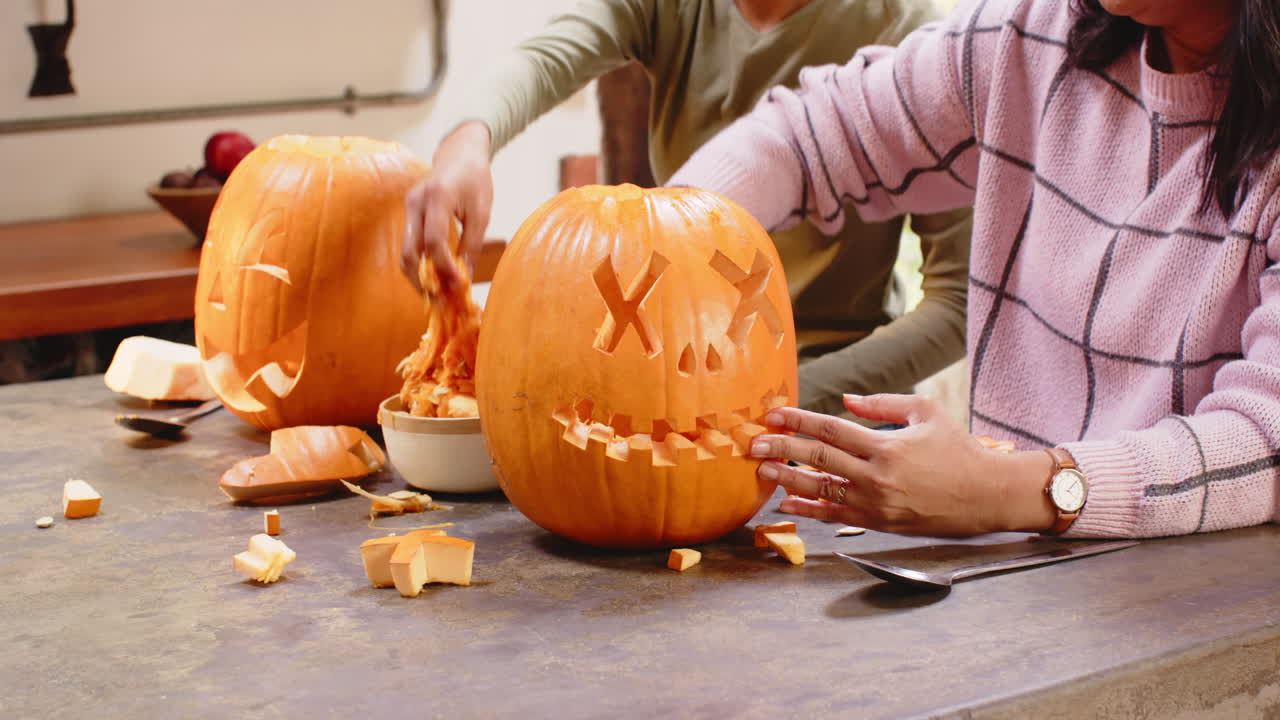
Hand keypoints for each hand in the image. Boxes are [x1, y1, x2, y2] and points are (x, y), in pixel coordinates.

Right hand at [402, 120, 493, 294]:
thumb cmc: (475, 179)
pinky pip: (410, 244)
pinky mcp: (409, 212)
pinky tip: (434, 278)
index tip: (457, 285)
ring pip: (405, 252)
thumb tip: (465, 277)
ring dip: (418, 277)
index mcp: (437, 196)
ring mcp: (408, 206)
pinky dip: (419, 264)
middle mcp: (416, 202)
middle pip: (410, 252)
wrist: (459, 152)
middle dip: (423, 280)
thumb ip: (472, 243)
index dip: (444, 267)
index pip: (434, 241)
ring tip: (437, 295)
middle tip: (440, 301)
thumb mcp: (482, 210)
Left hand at [748, 394, 1055, 536]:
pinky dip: (808, 511)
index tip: (773, 415)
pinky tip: (786, 505)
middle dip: (782, 448)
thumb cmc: (958, 449)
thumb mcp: (926, 412)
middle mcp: (876, 476)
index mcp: (885, 446)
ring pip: (821, 489)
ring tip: (762, 470)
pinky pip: (835, 516)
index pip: (830, 429)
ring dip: (787, 479)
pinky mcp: (878, 523)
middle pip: (818, 458)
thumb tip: (846, 401)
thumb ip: (883, 404)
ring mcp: (875, 503)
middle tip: (754, 442)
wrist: (985, 494)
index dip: (798, 421)